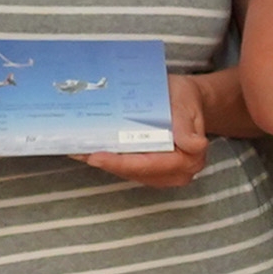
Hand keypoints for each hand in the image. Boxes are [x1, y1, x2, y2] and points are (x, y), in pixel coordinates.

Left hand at [79, 70, 209, 188]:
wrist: (187, 100)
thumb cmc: (186, 100)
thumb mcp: (187, 106)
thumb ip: (187, 128)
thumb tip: (195, 145)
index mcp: (189, 159)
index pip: (150, 165)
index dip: (121, 163)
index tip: (96, 157)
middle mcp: (177, 172)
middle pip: (135, 172)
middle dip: (106, 163)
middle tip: (77, 151)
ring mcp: (162, 173)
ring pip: (128, 171)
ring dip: (103, 162)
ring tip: (77, 149)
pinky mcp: (150, 169)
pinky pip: (127, 167)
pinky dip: (108, 159)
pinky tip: (86, 150)